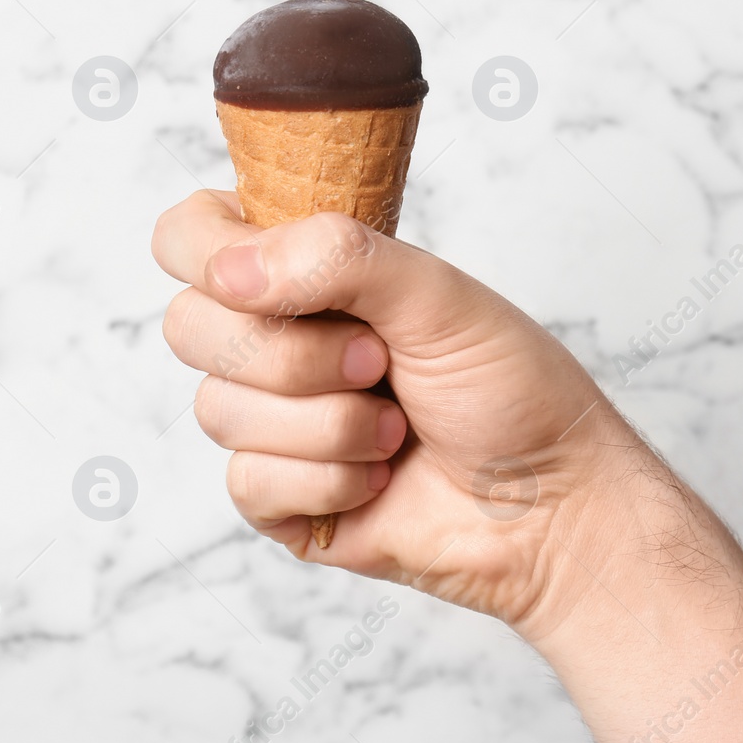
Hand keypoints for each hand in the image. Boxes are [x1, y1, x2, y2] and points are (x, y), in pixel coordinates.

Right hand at [152, 190, 630, 630]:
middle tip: (377, 360)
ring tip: (395, 427)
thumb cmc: (511, 392)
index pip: (191, 237)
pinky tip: (379, 480)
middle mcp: (275, 342)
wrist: (553, 505)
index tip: (268, 277)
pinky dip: (328, 479)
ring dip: (328, 424)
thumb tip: (232, 269)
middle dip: (292, 353)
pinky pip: (248, 481)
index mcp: (303, 274)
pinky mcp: (278, 500)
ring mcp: (271, 424)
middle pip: (189, 327)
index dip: (209, 253)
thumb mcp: (435, 295)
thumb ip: (336, 258)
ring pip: (219, 410)